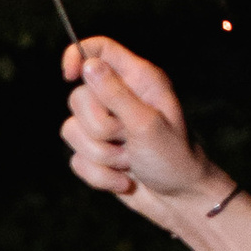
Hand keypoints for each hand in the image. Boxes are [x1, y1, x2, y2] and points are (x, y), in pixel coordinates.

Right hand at [59, 36, 216, 209]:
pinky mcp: (98, 155)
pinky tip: (124, 179)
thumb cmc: (173, 158)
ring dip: (102, 155)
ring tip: (130, 160)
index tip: (69, 75)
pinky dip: (100, 175)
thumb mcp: (146, 122)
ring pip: (72, 132)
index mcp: (138, 80)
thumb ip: (116, 93)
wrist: (181, 201)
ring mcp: (106, 129)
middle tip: (128, 138)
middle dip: (99, 127)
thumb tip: (88, 64)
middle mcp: (119, 99)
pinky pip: (76, 160)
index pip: (99, 49)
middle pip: (77, 97)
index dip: (78, 55)